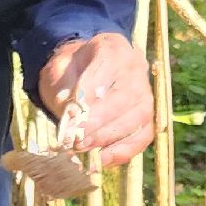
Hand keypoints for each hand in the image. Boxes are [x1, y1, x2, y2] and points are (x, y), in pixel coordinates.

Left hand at [38, 32, 154, 168]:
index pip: (107, 66)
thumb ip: (62, 86)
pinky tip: (101, 159)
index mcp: (113, 46)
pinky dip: (123, 150)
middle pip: (126, 95)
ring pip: (137, 118)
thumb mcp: (57, 70)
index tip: (72, 113)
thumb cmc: (70, 72)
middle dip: (99, 120)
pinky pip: (143, 136)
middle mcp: (137, 68)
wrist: (82, 74)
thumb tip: (71, 110)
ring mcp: (146, 94)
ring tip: (82, 148)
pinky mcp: (148, 119)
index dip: (90, 91)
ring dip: (108, 136)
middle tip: (75, 138)